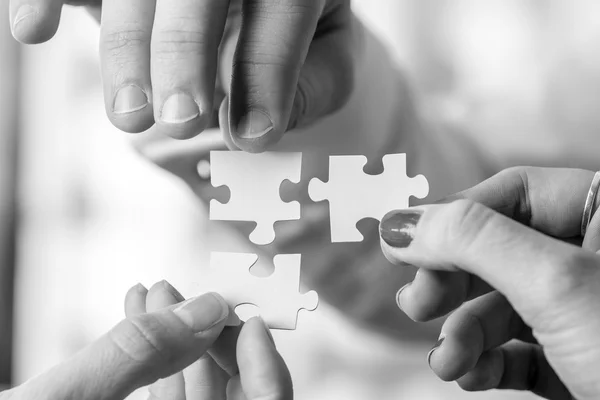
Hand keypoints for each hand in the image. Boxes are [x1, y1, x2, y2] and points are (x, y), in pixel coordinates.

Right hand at [1, 281, 291, 399]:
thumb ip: (138, 354)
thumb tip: (210, 307)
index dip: (264, 370)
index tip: (251, 318)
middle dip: (209, 339)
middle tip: (192, 295)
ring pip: (186, 398)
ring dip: (173, 338)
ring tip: (155, 291)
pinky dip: (145, 357)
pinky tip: (134, 314)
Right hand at [9, 0, 354, 151]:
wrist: (269, 6)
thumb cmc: (302, 38)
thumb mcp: (328, 64)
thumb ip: (311, 88)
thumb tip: (258, 123)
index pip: (282, 8)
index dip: (265, 73)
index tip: (252, 137)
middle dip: (183, 53)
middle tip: (178, 121)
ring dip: (123, 46)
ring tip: (131, 116)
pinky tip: (32, 29)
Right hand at [380, 167, 599, 398]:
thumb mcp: (555, 282)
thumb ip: (472, 240)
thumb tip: (401, 222)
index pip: (508, 194)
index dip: (451, 221)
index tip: (402, 248)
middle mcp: (591, 256)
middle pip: (493, 251)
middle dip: (451, 285)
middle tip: (417, 307)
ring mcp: (583, 310)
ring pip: (499, 305)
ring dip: (462, 335)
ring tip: (449, 362)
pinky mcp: (576, 358)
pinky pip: (515, 348)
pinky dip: (486, 362)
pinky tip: (471, 374)